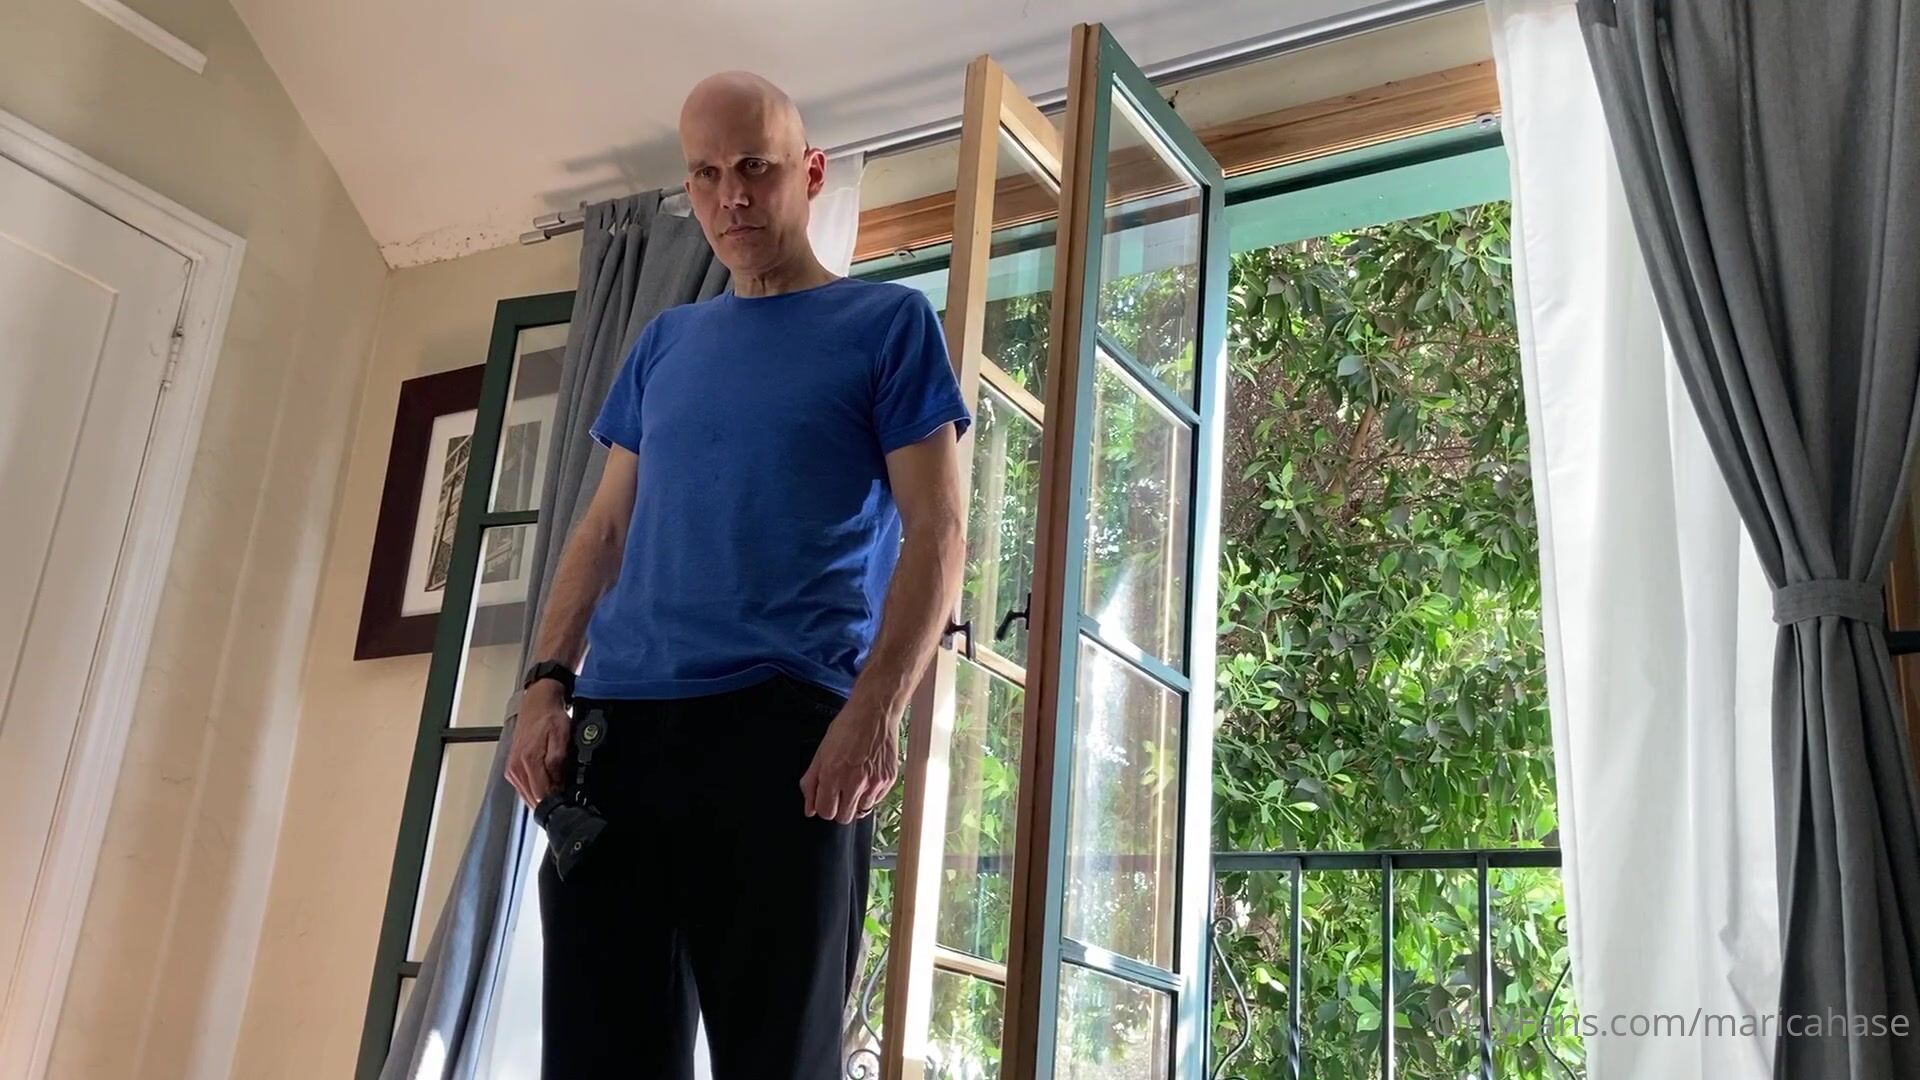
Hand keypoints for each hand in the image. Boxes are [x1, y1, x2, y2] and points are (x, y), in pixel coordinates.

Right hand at [505, 683, 568, 807]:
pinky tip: (546, 783)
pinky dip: (535, 789)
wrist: (536, 704)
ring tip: (556, 786)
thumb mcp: (562, 736)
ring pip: (527, 796)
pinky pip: (523, 788)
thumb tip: (556, 782)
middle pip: (532, 799)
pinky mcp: (511, 769)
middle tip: (563, 792)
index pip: (540, 795)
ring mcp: (512, 770)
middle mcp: (516, 768)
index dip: (555, 800)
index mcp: (528, 761)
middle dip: (549, 800)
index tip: (566, 798)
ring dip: (541, 796)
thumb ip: (558, 761)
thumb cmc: (549, 717)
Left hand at [800, 702, 897, 823]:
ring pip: (861, 811)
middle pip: (844, 817)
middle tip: (841, 793)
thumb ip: (811, 783)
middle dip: (840, 808)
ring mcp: (874, 782)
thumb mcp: (821, 753)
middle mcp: (854, 781)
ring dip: (857, 801)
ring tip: (857, 781)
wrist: (875, 712)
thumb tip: (810, 810)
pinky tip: (868, 775)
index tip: (827, 799)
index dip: (824, 807)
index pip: (826, 812)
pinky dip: (871, 793)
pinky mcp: (888, 780)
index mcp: (832, 774)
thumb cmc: (847, 728)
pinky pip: (877, 800)